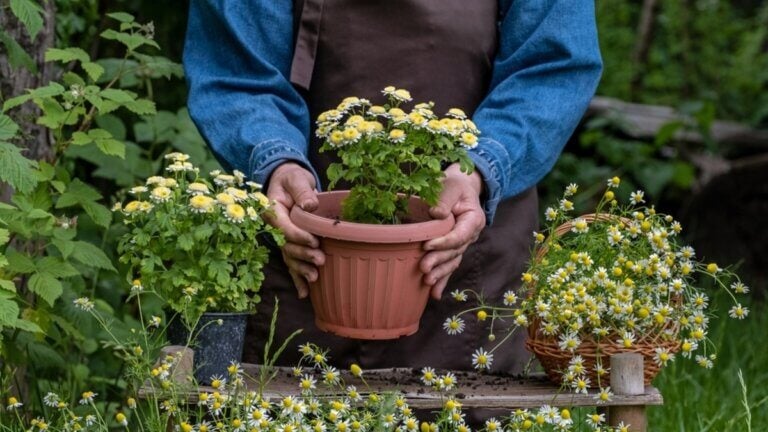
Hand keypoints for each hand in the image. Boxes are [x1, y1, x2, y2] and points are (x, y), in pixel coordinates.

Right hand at [265, 162, 324, 298]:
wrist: (287, 180)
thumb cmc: (292, 177)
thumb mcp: (296, 178)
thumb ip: (302, 190)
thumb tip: (310, 205)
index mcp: (272, 211)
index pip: (283, 227)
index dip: (298, 235)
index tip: (314, 240)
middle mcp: (274, 227)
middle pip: (286, 245)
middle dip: (303, 254)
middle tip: (320, 260)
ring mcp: (281, 238)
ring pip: (289, 257)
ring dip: (300, 269)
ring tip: (315, 278)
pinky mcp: (289, 244)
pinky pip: (292, 262)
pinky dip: (297, 278)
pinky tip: (304, 293)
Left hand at [421, 163, 485, 299]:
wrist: (460, 187)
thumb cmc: (455, 184)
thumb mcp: (451, 185)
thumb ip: (444, 198)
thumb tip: (437, 215)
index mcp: (473, 220)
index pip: (459, 235)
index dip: (444, 242)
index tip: (427, 245)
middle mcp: (470, 235)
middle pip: (455, 252)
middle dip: (439, 261)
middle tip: (423, 267)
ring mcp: (463, 244)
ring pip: (452, 262)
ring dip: (440, 273)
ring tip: (427, 282)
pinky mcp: (454, 249)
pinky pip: (449, 266)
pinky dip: (442, 280)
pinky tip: (434, 294)